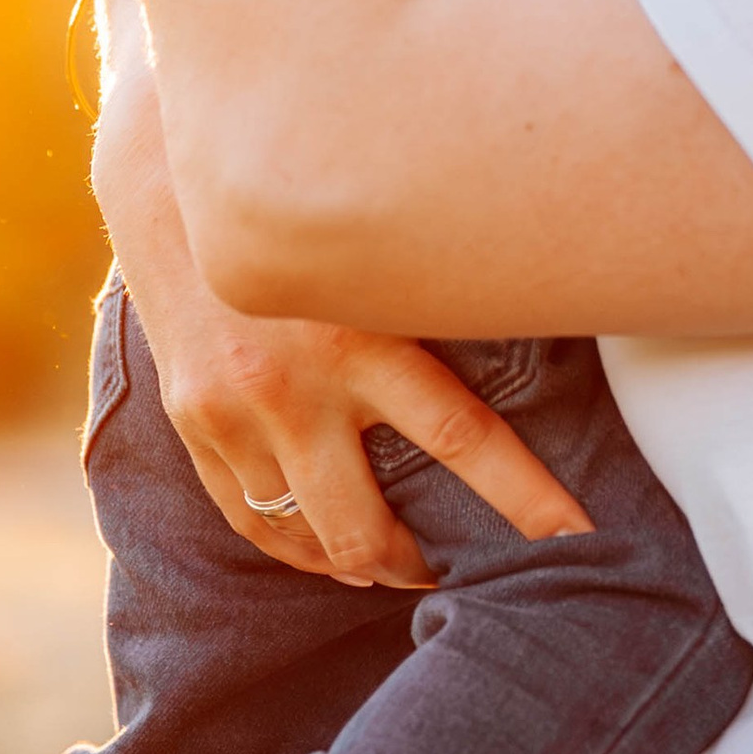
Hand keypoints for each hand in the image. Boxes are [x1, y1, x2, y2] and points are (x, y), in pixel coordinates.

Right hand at [93, 27, 589, 587]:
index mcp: (361, 334)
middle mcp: (292, 387)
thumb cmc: (310, 207)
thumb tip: (547, 315)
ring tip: (392, 566)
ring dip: (353, 564)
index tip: (575, 536)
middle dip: (417, 563)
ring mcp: (232, 415)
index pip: (462, 436)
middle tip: (456, 568)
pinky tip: (324, 552)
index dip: (523, 495)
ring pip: (302, 535)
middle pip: (365, 526)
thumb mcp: (385, 249)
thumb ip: (445, 297)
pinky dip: (293, 544)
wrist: (177, 186)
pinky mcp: (192, 425)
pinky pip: (248, 517)